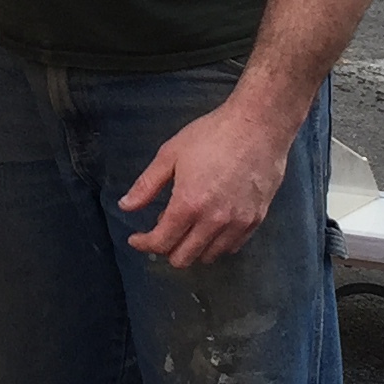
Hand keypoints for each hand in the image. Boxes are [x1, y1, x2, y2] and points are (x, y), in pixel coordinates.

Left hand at [117, 97, 288, 269]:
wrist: (258, 125)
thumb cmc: (212, 135)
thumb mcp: (170, 154)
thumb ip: (146, 185)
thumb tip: (125, 206)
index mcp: (188, 205)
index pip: (161, 243)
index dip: (143, 244)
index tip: (136, 238)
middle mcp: (213, 221)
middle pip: (184, 258)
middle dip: (166, 249)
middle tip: (162, 230)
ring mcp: (237, 223)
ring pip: (209, 256)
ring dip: (192, 247)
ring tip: (188, 224)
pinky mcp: (256, 220)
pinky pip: (232, 247)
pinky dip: (217, 244)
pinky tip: (211, 226)